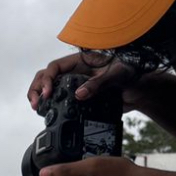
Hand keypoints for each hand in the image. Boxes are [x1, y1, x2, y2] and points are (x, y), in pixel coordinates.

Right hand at [27, 52, 152, 111]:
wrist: (140, 90)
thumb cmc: (132, 74)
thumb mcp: (117, 75)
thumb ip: (99, 83)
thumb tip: (79, 95)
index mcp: (81, 61)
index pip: (55, 67)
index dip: (47, 79)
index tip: (47, 93)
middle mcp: (75, 72)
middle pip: (46, 76)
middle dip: (36, 88)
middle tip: (35, 104)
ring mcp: (75, 85)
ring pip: (50, 88)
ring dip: (39, 96)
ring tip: (36, 108)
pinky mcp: (78, 98)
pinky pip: (59, 100)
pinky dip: (50, 106)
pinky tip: (47, 114)